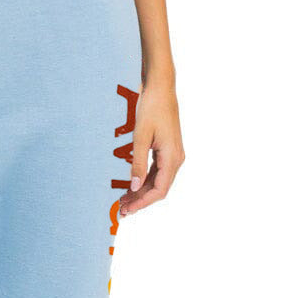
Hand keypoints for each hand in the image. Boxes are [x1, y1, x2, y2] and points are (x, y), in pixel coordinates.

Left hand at [118, 79, 184, 217]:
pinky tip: (132, 184)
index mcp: (172, 157)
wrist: (160, 88)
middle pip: (159, 188)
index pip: (159, 190)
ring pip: (158, 181)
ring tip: (123, 199)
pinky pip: (158, 171)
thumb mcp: (140, 136)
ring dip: (141, 191)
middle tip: (121, 209)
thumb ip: (137, 163)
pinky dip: (145, 179)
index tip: (127, 209)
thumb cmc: (151, 108)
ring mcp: (173, 154)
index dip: (142, 202)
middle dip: (140, 200)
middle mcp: (176, 158)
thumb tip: (133, 186)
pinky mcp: (167, 149)